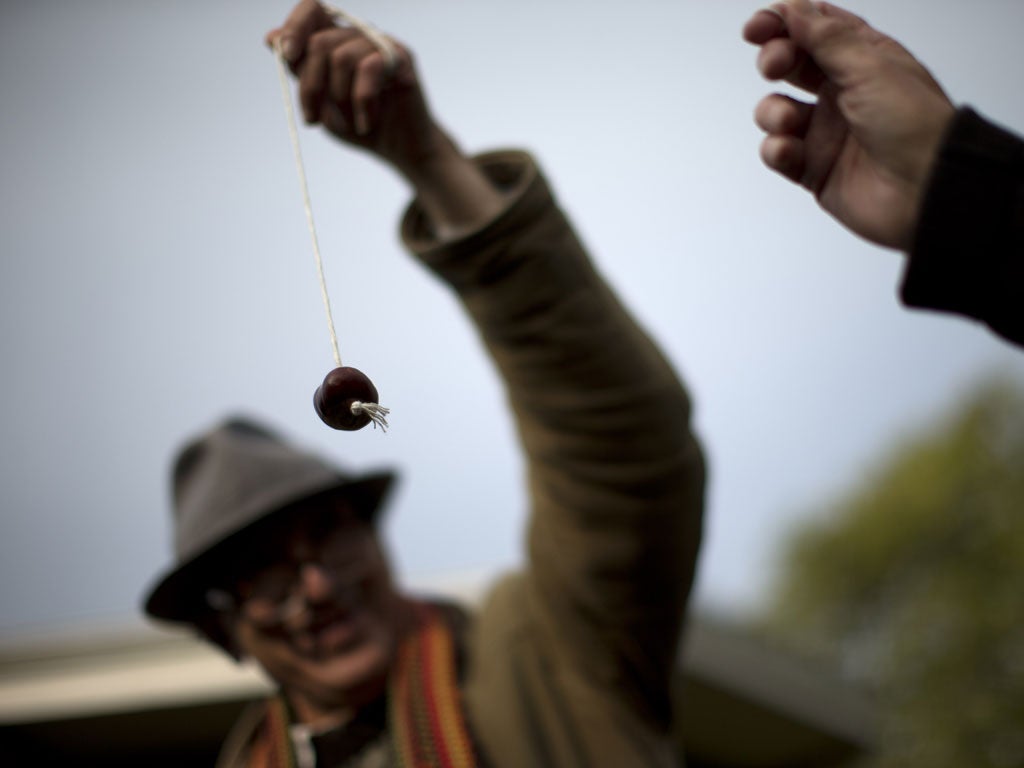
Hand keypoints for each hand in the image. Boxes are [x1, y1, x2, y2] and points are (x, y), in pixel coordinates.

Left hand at [266, 0, 445, 177]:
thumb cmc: (359, 126)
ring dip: (339, 99)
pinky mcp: (401, 57)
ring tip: (350, 123)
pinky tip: (366, 122)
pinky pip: (370, 68)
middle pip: (320, 42)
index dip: (295, 27)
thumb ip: (300, 71)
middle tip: (313, 119)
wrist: (400, 149)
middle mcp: (358, 35)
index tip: (288, 56)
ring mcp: (380, 44)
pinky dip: (362, 102)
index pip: (311, 9)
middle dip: (311, 86)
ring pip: (342, 57)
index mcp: (336, 40)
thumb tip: (270, 37)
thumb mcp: (321, 102)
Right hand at [743, 0, 955, 249]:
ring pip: (777, 110)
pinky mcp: (814, 168)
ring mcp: (826, 131)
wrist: (926, 191)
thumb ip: (825, 37)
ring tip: (790, 123)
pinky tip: (790, 151)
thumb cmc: (914, 126)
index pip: (816, 29)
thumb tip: (793, 8)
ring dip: (773, 112)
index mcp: (864, 59)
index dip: (783, 22)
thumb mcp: (871, 67)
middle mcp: (843, 92)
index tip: (757, 28)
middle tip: (774, 66)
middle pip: (792, 64)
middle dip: (775, 60)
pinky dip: (777, 149)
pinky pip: (779, 152)